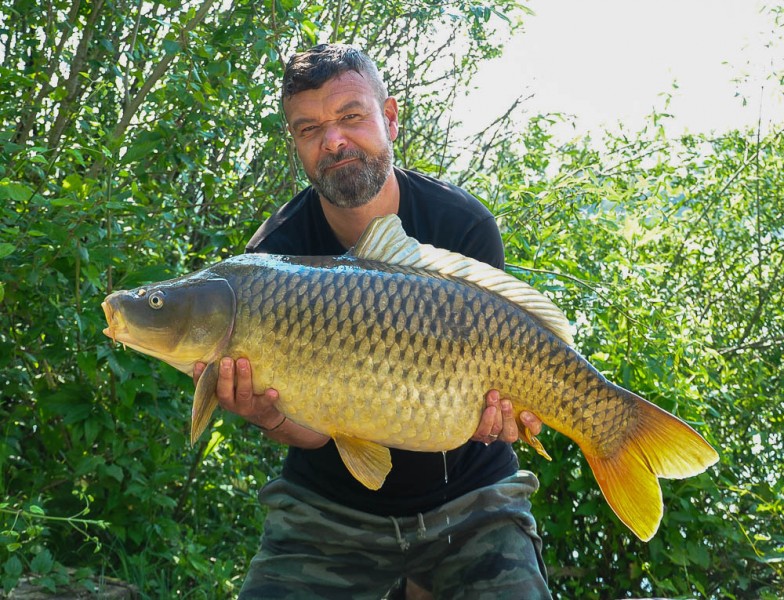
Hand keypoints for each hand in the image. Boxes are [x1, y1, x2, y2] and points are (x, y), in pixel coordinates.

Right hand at [193, 357, 328, 447]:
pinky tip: (273, 391)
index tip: (199, 363)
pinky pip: (264, 403)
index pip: (205, 386)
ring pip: (243, 394)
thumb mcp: (234, 383)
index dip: (199, 377)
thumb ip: (229, 369)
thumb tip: (225, 339)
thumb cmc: (245, 390)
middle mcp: (230, 402)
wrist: (265, 415)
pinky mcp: (261, 408)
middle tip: (226, 360)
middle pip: (223, 390)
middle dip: (224, 375)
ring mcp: (245, 406)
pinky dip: (268, 397)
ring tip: (244, 362)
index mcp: (220, 394)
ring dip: (243, 378)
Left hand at [470, 389, 542, 444]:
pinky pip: (481, 431)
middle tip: (506, 402)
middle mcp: (507, 433)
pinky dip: (485, 420)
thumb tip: (530, 373)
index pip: (533, 430)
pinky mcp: (478, 433)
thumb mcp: (512, 392)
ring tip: (493, 397)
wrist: (472, 398)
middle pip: (511, 433)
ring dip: (495, 414)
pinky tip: (486, 408)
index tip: (524, 414)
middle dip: (508, 416)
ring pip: (496, 430)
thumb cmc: (499, 392)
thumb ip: (519, 391)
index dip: (531, 424)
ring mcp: (492, 435)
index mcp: (522, 425)